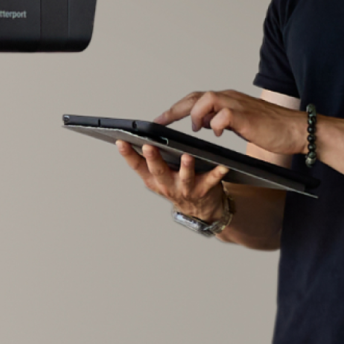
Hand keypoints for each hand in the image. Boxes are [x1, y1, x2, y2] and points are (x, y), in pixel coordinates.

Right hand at [116, 139, 230, 221]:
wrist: (201, 209)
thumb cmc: (178, 184)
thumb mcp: (159, 175)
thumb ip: (151, 160)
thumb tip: (141, 135)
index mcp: (153, 179)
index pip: (137, 165)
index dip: (127, 154)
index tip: (121, 140)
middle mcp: (167, 185)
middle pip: (158, 171)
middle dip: (153, 159)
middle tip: (148, 146)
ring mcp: (185, 189)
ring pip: (185, 178)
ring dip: (186, 168)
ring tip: (187, 156)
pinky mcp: (204, 190)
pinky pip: (212, 180)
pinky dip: (218, 172)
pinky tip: (223, 165)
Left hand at [152, 89, 306, 155]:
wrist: (297, 130)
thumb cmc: (272, 129)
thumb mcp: (240, 124)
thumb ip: (222, 120)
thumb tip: (205, 123)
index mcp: (228, 100)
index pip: (196, 99)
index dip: (177, 109)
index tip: (160, 120)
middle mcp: (231, 98)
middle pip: (196, 97)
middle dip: (175, 110)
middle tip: (160, 122)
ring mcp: (239, 106)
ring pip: (207, 99)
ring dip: (196, 114)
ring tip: (197, 129)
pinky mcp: (247, 116)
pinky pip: (224, 115)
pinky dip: (216, 123)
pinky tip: (217, 132)